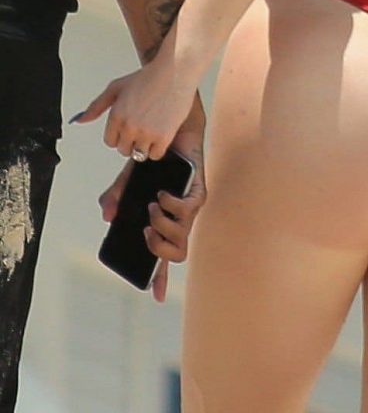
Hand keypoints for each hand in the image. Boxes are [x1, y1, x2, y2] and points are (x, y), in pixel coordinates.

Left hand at [73, 56, 198, 160]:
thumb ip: (96, 106)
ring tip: (152, 130)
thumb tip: (79, 120)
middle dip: (131, 140)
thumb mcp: (117, 87)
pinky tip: (161, 133)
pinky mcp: (164, 136)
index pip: (110, 141)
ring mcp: (146, 133)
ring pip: (139, 154)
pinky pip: (155, 155)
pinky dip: (158, 148)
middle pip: (124, 150)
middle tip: (142, 126)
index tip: (129, 126)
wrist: (175, 72)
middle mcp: (129, 126)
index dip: (119, 134)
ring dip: (144, 146)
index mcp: (116, 115)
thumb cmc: (149, 77)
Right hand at [97, 98, 206, 302]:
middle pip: (176, 253)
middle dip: (158, 250)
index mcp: (164, 222)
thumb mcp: (129, 181)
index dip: (159, 278)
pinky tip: (162, 194)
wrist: (173, 132)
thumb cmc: (154, 160)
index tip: (154, 296)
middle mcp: (180, 219)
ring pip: (181, 236)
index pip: (163, 256)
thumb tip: (107, 217)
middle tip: (145, 231)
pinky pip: (188, 210)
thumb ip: (116, 198)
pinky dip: (170, 206)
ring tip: (152, 208)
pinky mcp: (199, 192)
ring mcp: (191, 207)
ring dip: (162, 226)